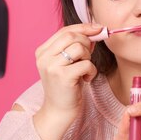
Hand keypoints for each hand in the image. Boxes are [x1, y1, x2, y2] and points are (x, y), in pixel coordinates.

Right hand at [33, 24, 102, 139]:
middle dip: (86, 43)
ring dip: (88, 58)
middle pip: (72, 36)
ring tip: (85, 70)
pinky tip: (86, 79)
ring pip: (79, 48)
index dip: (83, 27)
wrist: (59, 111)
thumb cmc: (66, 87)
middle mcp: (44, 57)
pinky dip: (91, 71)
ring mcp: (51, 67)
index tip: (98, 28)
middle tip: (89, 56)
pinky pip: (86, 64)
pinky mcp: (63, 77)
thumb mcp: (67, 63)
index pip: (64, 30)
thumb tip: (94, 31)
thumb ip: (75, 46)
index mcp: (42, 51)